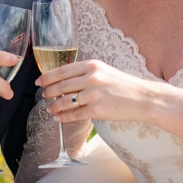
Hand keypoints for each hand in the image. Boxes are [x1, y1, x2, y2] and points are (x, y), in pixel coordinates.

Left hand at [35, 59, 155, 122]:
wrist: (143, 98)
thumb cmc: (124, 84)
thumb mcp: (104, 71)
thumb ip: (86, 73)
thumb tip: (64, 81)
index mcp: (92, 65)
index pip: (63, 70)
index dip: (48, 77)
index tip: (40, 81)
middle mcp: (92, 78)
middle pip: (61, 86)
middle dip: (49, 92)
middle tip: (43, 95)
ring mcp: (94, 94)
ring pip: (66, 101)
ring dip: (55, 106)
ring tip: (50, 108)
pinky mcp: (98, 110)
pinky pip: (75, 114)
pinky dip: (64, 117)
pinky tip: (59, 117)